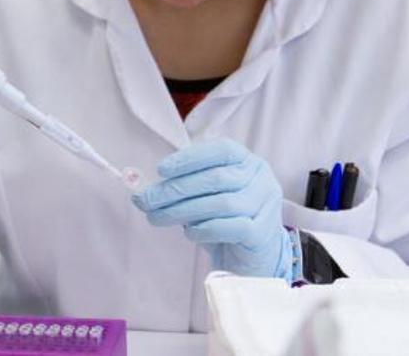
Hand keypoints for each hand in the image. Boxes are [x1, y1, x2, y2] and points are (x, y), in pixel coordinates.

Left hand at [132, 139, 292, 280]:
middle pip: (216, 178)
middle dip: (175, 189)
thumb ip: (183, 188)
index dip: (190, 158)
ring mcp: (266, 206)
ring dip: (182, 210)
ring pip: (221, 203)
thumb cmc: (226, 221)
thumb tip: (143, 191)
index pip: (221, 151)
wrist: (254, 258)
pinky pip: (231, 227)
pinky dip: (204, 229)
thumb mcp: (205, 198)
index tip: (161, 170)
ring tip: (157, 218)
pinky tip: (189, 233)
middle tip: (145, 200)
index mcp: (248, 162)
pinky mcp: (263, 233)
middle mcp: (261, 180)